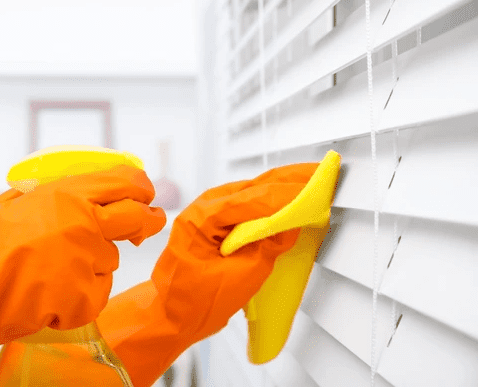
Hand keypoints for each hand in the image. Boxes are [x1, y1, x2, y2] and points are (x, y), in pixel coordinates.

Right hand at [0, 165, 164, 385]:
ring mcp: (88, 263)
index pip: (125, 182)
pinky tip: (51, 294)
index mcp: (67, 195)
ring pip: (111, 260)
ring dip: (94, 264)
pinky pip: (98, 292)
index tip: (145, 192)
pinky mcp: (85, 299)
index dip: (141, 186)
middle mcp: (85, 224)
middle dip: (147, 220)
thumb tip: (79, 189)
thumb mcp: (14, 201)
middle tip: (147, 223)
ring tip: (52, 271)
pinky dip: (82, 294)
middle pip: (138, 218)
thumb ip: (53, 193)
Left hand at [97, 162, 318, 386]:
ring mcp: (207, 212)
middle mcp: (203, 207)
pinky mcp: (214, 222)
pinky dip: (267, 202)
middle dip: (287, 180)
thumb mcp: (241, 277)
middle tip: (318, 174)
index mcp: (203, 218)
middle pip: (253, 186)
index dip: (288, 192)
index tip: (316, 187)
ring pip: (250, 191)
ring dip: (279, 188)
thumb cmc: (194, 302)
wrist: (171, 316)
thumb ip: (268, 247)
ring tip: (309, 183)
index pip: (254, 197)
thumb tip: (292, 224)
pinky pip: (245, 204)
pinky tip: (285, 201)